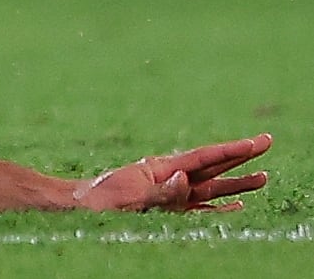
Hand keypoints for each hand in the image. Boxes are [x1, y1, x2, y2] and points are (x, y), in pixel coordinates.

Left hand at [76, 133, 270, 211]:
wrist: (84, 207)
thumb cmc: (104, 199)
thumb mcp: (131, 195)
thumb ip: (161, 191)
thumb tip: (184, 180)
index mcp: (163, 168)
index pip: (204, 157)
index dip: (231, 149)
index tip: (254, 141)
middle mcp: (172, 178)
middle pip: (214, 167)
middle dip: (241, 156)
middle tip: (266, 143)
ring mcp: (174, 194)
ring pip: (213, 187)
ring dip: (238, 184)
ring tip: (263, 178)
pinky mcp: (171, 210)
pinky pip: (202, 208)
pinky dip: (221, 207)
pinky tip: (236, 206)